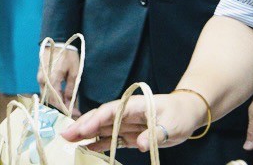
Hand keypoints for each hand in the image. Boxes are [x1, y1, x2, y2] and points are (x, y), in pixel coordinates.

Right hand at [37, 45, 80, 115]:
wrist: (56, 42)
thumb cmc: (67, 55)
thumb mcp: (74, 72)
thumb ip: (71, 88)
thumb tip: (70, 103)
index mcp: (51, 80)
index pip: (56, 101)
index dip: (64, 110)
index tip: (74, 115)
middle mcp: (42, 81)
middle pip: (50, 101)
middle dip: (60, 109)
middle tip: (72, 113)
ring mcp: (40, 79)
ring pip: (47, 97)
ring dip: (56, 103)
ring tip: (68, 108)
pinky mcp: (40, 77)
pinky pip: (45, 91)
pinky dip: (53, 97)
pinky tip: (61, 99)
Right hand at [63, 91, 204, 152]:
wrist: (188, 113)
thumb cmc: (180, 113)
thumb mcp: (172, 123)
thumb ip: (154, 133)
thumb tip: (138, 144)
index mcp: (132, 105)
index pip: (109, 111)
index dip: (94, 120)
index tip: (82, 131)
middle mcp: (124, 113)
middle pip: (99, 118)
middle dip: (81, 126)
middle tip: (64, 135)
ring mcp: (125, 123)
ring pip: (101, 128)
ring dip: (85, 135)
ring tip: (69, 141)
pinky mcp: (130, 134)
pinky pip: (112, 139)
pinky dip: (99, 144)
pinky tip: (87, 148)